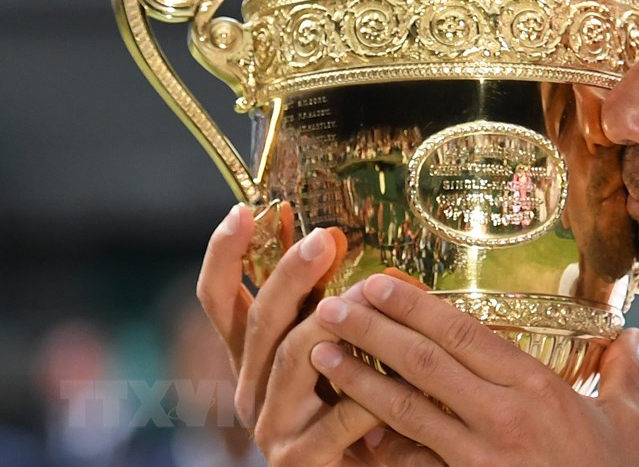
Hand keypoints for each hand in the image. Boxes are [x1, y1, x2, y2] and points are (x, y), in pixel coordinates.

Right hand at [196, 204, 405, 464]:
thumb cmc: (361, 412)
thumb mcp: (339, 349)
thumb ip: (328, 305)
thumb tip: (334, 236)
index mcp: (255, 359)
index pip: (219, 300)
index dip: (224, 254)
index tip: (243, 210)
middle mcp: (252, 390)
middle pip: (260, 320)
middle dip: (291, 273)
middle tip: (324, 237)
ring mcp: (272, 427)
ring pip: (295, 356)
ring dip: (336, 320)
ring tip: (370, 294)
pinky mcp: (302, 458)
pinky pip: (341, 411)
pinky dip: (374, 388)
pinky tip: (405, 375)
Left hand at [305, 274, 638, 466]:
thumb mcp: (626, 423)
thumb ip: (621, 374)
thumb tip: (631, 336)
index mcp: (536, 387)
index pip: (464, 332)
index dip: (416, 306)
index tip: (381, 283)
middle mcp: (502, 415)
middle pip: (425, 361)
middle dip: (373, 329)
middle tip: (332, 305)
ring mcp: (478, 456)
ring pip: (406, 408)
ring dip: (358, 377)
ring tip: (321, 353)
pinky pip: (413, 461)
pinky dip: (378, 444)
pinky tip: (347, 426)